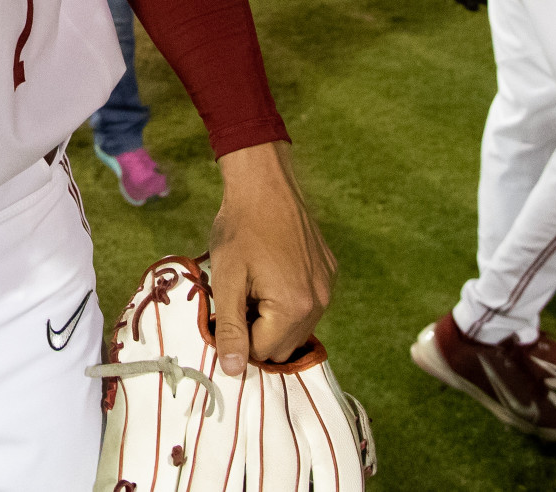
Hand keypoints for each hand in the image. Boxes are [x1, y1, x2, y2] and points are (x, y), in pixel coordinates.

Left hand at [208, 141, 334, 376]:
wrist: (265, 184)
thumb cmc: (240, 229)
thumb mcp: (227, 279)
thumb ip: (230, 328)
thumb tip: (233, 371)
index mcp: (294, 308)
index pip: (263, 353)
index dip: (238, 339)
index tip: (225, 314)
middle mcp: (319, 303)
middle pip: (284, 346)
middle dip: (258, 332)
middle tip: (238, 300)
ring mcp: (328, 287)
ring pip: (297, 328)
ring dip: (274, 319)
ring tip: (253, 286)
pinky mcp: (330, 273)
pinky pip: (309, 305)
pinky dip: (289, 301)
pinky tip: (272, 274)